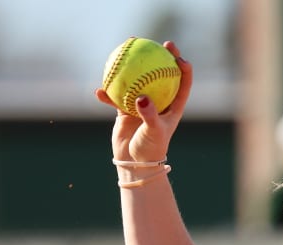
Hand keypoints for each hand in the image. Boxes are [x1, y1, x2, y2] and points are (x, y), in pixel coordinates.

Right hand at [94, 41, 192, 163]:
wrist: (135, 163)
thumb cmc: (150, 150)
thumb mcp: (154, 132)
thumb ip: (149, 114)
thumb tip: (141, 97)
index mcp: (172, 107)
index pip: (182, 83)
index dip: (183, 67)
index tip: (177, 56)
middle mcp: (158, 102)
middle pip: (160, 74)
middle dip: (159, 56)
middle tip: (154, 43)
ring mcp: (141, 104)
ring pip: (136, 80)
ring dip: (131, 65)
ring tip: (124, 51)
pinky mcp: (124, 110)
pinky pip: (116, 96)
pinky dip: (108, 94)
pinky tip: (99, 91)